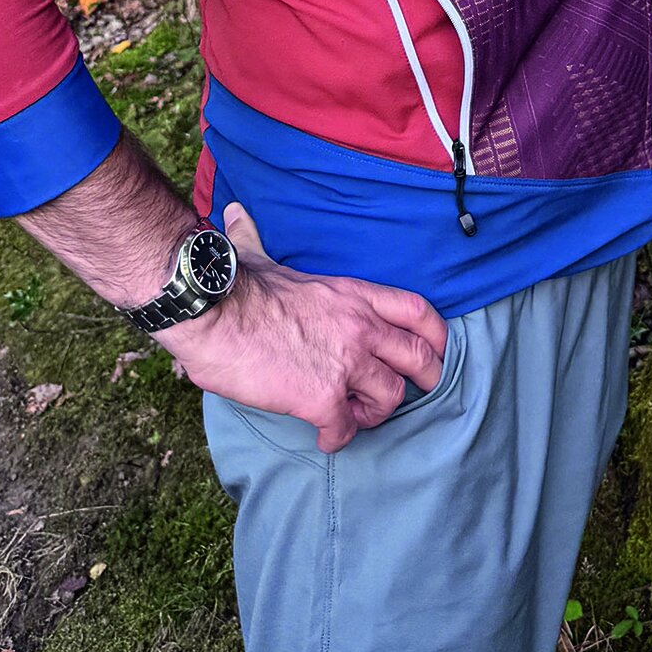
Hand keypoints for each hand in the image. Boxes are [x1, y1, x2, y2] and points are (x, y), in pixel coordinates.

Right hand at [160, 201, 448, 453]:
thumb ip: (259, 239)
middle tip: (413, 393)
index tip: (437, 350)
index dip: (435, 335)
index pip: (417, 311)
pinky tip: (325, 437)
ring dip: (376, 412)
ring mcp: (345, 363)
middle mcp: (360, 327)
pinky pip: (347, 427)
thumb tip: (233, 215)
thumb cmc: (236, 285)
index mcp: (354, 295)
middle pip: (419, 357)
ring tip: (356, 415)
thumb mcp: (264, 258)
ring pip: (391, 396)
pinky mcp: (322, 397)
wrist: (214, 313)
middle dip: (425, 378)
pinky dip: (339, 437)